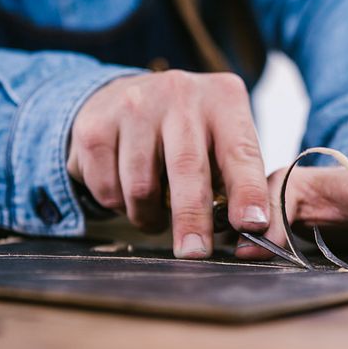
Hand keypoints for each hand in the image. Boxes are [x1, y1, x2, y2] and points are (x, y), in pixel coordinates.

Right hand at [68, 70, 269, 257]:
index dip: (247, 192)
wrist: (122, 98)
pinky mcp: (95, 127)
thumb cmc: (186, 135)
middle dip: (193, 219)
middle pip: (188, 169)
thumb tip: (252, 232)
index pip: (241, 153)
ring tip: (157, 213)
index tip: (251, 225)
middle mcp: (181, 94)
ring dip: (150, 216)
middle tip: (195, 254)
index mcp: (224, 99)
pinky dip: (119, 206)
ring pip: (142, 187)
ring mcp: (135, 106)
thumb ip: (238, 182)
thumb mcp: (221, 141)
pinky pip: (108, 189)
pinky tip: (127, 191)